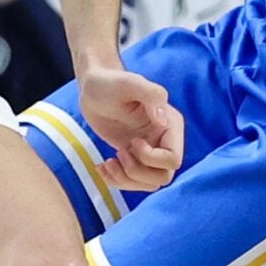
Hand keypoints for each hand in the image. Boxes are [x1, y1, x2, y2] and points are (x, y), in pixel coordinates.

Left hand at [80, 66, 184, 191]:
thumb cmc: (110, 82)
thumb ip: (152, 95)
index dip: (151, 158)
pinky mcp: (133, 157)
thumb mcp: (129, 83)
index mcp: (170, 124)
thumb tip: (163, 121)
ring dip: (127, 180)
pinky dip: (116, 180)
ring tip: (109, 163)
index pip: (173, 159)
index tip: (132, 142)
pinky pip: (133, 181)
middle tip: (119, 153)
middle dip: (137, 172)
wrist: (93, 87)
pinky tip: (102, 167)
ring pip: (149, 183)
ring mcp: (149, 150)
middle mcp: (163, 140)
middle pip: (163, 176)